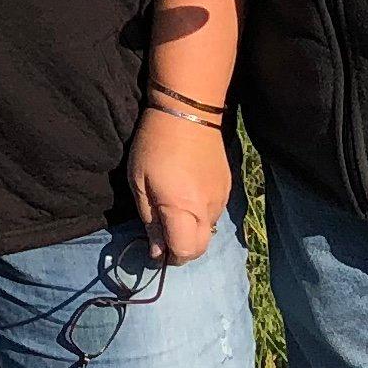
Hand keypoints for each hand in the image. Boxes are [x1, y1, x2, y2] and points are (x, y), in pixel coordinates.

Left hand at [128, 109, 232, 263]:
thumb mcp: (139, 182)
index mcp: (183, 210)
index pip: (184, 253)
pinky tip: (189, 194)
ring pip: (210, 231)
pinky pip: (215, 213)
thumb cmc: (155, 145)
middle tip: (165, 232)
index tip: (156, 246)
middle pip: (201, 248)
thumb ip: (150, 220)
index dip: (169, 256)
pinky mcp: (228, 186)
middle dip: (183, 249)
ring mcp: (221, 198)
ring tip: (176, 208)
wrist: (188, 111)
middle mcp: (207, 210)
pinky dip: (202, 214)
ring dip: (193, 230)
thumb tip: (157, 251)